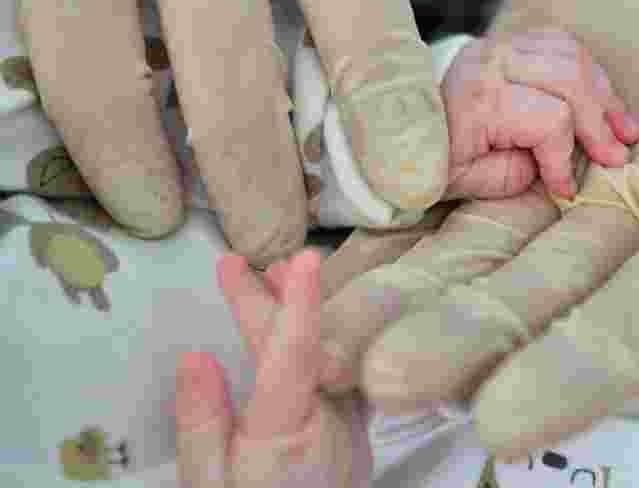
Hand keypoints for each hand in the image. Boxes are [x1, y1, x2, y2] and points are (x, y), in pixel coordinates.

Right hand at [0, 0, 441, 264]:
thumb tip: (408, 66)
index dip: (381, 84)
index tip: (409, 182)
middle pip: (218, 12)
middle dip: (249, 147)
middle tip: (276, 239)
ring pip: (84, 8)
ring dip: (122, 132)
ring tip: (158, 215)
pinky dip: (29, 73)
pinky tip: (64, 144)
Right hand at [176, 250, 370, 487]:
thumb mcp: (206, 487)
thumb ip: (202, 425)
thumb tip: (197, 356)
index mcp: (288, 437)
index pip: (296, 357)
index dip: (300, 304)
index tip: (304, 258)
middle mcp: (331, 424)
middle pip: (305, 347)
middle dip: (271, 301)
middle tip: (233, 266)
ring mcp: (351, 429)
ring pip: (327, 356)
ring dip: (301, 316)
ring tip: (273, 277)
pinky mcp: (356, 435)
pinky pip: (341, 375)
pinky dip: (319, 345)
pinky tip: (303, 328)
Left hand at [306, 0, 638, 459]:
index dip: (581, 368)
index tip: (502, 418)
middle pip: (542, 292)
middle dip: (462, 337)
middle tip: (376, 379)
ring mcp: (564, 156)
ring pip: (476, 240)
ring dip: (405, 290)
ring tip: (321, 337)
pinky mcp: (507, 96)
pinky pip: (440, 163)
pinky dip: (391, 206)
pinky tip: (328, 246)